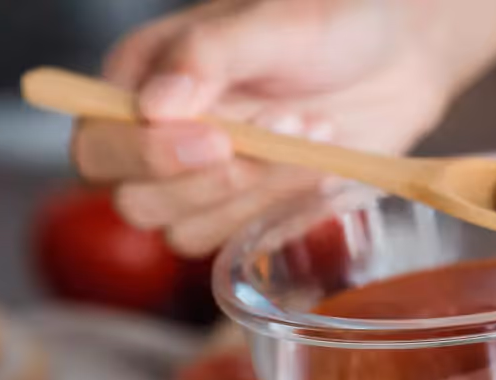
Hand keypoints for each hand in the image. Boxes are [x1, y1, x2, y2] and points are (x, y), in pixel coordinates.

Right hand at [71, 0, 453, 256]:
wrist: (397, 59)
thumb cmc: (329, 23)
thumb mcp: (273, 21)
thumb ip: (207, 54)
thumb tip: (154, 105)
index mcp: (140, 80)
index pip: (98, 145)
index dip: (146, 155)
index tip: (219, 138)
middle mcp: (160, 139)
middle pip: (135, 202)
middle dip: (211, 181)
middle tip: (281, 128)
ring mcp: (203, 185)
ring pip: (187, 232)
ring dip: (258, 192)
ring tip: (316, 129)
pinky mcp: (247, 215)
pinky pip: (242, 241)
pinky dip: (284, 210)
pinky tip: (323, 165)